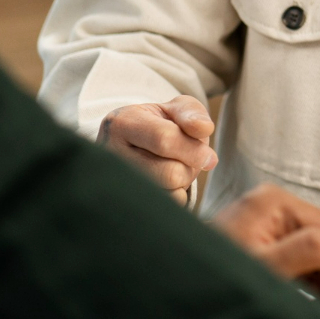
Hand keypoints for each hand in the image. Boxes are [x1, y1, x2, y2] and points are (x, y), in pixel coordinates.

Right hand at [97, 96, 216, 205]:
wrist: (133, 147)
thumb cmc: (160, 125)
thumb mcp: (174, 110)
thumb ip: (191, 113)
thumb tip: (204, 129)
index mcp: (121, 124)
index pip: (164, 139)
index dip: (194, 149)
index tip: (209, 156)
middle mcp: (110, 156)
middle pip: (170, 173)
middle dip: (190, 167)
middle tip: (187, 159)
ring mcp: (113, 185)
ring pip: (169, 193)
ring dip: (184, 182)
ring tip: (174, 167)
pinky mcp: (122, 206)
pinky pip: (166, 208)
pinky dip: (176, 196)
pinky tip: (166, 183)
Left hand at [213, 184, 319, 312]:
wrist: (171, 279)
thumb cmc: (211, 271)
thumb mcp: (264, 266)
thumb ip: (305, 253)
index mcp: (276, 203)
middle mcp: (274, 207)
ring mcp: (267, 222)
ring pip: (315, 252)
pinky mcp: (261, 239)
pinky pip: (298, 258)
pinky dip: (313, 280)